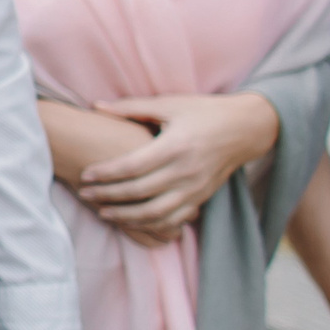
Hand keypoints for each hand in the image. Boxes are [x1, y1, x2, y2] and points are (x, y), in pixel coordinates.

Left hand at [80, 93, 279, 242]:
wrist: (245, 129)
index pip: (132, 166)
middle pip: (139, 192)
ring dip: (125, 217)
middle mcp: (186, 171)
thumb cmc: (203, 111)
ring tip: (102, 213)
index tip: (85, 175)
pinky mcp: (201, 199)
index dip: (106, 174)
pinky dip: (149, 225)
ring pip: (155, 213)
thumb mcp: (169, 104)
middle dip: (108, 196)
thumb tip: (96, 106)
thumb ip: (131, 107)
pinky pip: (173, 221)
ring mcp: (195, 188)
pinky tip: (130, 221)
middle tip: (84, 194)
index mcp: (175, 145)